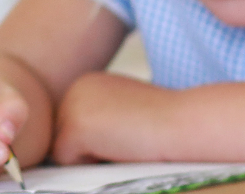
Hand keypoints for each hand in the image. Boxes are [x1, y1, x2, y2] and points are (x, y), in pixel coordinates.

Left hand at [51, 71, 170, 162]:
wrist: (181, 122)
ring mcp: (72, 107)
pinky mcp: (74, 129)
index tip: (126, 128)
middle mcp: (75, 88)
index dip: (99, 137)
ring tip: (122, 141)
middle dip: (90, 146)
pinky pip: (67, 162)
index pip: (72, 124)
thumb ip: (100, 116)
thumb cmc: (163, 120)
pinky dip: (92, 163)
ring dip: (91, 155)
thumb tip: (82, 140)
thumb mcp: (123, 109)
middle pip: (63, 136)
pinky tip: (117, 147)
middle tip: (126, 136)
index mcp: (87, 82)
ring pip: (63, 150)